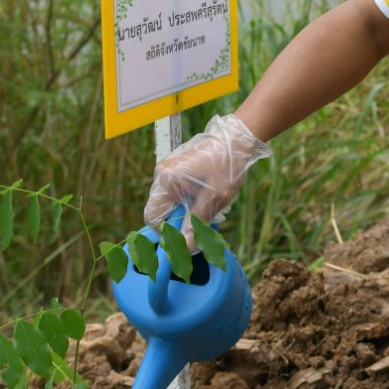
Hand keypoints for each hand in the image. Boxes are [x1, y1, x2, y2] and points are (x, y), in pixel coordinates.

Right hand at [144, 114, 271, 226]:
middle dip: (181, 220)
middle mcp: (162, 174)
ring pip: (171, 202)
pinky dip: (190, 199)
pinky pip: (177, 191)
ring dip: (188, 210)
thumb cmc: (227, 166)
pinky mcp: (177, 168)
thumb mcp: (214, 199)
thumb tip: (186, 249)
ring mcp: (168, 169)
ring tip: (211, 206)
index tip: (186, 237)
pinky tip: (208, 196)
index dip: (167, 232)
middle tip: (205, 221)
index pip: (152, 217)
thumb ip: (197, 224)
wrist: (237, 139)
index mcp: (166, 181)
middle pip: (162, 210)